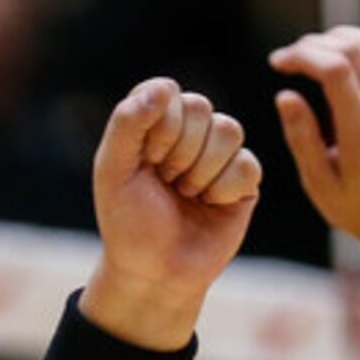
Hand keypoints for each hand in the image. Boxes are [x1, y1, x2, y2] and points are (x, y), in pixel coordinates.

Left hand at [82, 77, 262, 350]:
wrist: (153, 272)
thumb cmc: (128, 222)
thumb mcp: (112, 170)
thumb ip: (128, 121)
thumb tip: (165, 86)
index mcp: (155, 122)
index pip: (167, 92)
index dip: (157, 130)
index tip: (144, 162)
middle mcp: (189, 131)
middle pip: (201, 107)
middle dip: (177, 153)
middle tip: (165, 182)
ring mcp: (219, 153)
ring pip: (228, 130)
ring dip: (200, 171)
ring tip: (185, 194)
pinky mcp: (244, 179)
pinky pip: (246, 164)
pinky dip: (222, 189)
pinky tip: (210, 205)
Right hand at [268, 27, 359, 274]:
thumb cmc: (357, 208)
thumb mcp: (318, 183)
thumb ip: (301, 137)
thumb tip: (286, 94)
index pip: (336, 69)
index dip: (302, 56)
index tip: (278, 63)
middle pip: (355, 49)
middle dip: (316, 44)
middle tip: (291, 57)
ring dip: (343, 38)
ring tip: (316, 53)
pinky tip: (347, 55)